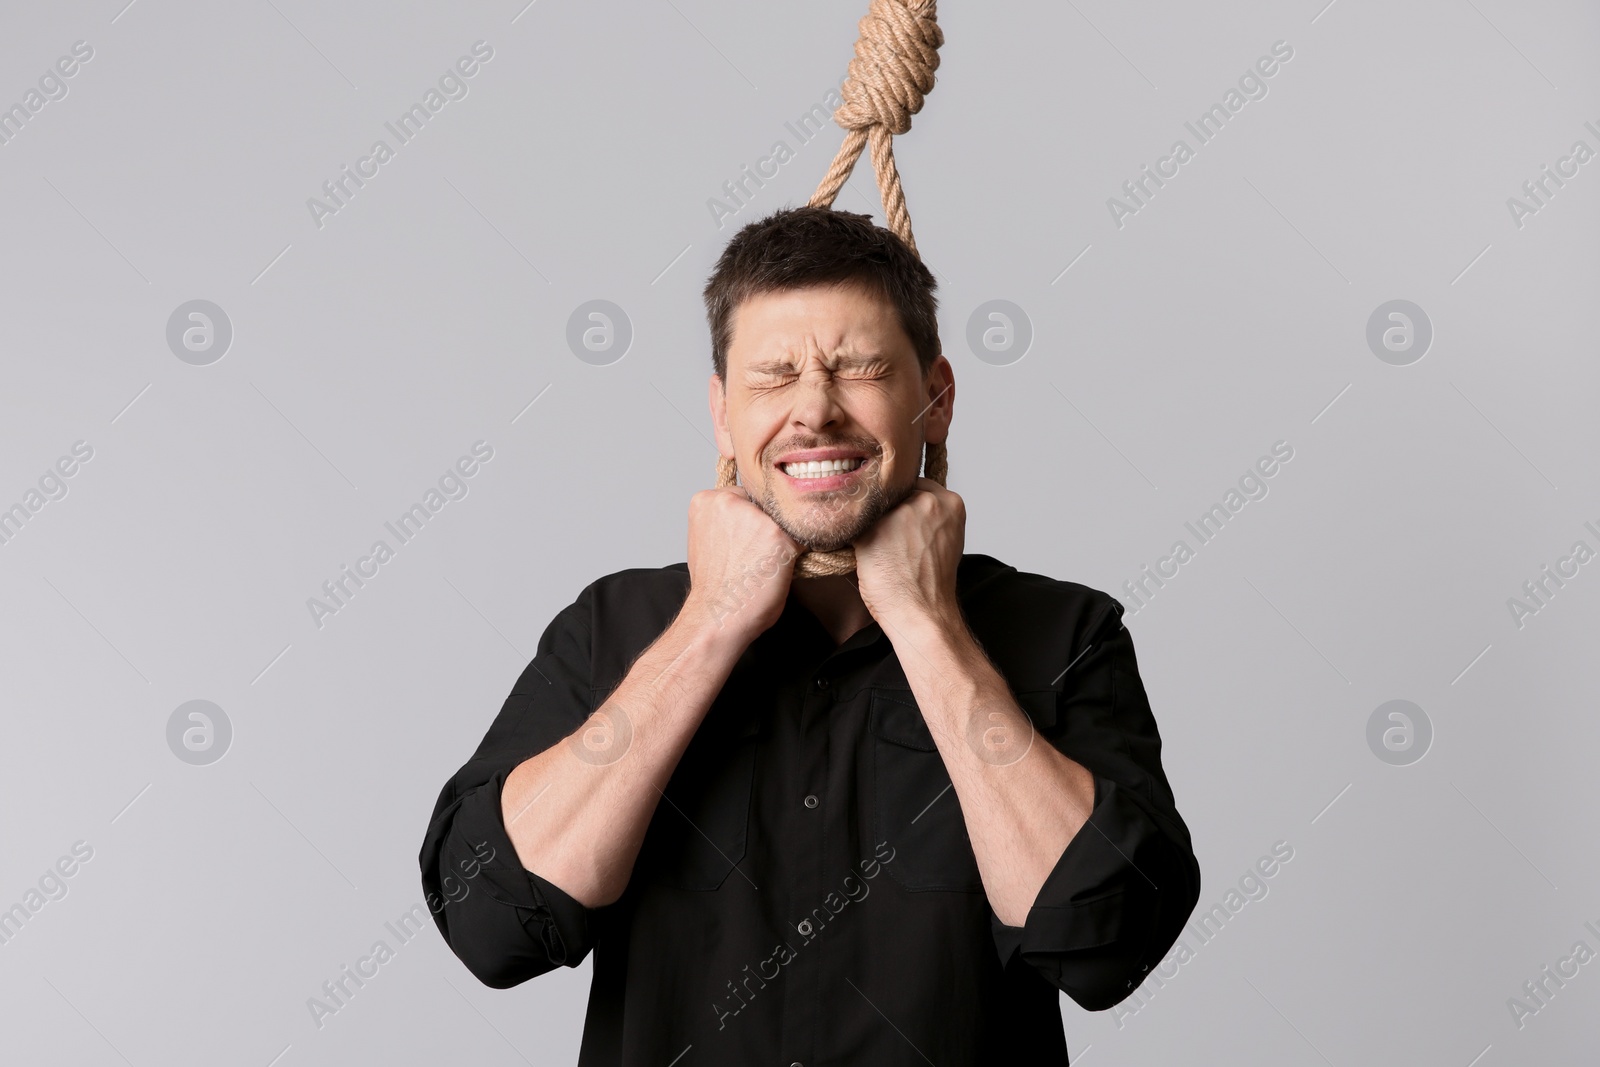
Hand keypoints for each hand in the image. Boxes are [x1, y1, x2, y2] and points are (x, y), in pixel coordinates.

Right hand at [681, 486, 801, 643]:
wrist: (718, 616)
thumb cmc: (715, 587)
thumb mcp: (709, 539)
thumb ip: (728, 520)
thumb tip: (755, 516)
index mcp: (707, 499)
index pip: (745, 496)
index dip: (752, 520)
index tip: (750, 541)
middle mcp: (729, 499)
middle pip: (766, 503)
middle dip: (768, 525)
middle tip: (759, 556)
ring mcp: (755, 515)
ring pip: (784, 519)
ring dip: (783, 538)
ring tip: (766, 565)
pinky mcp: (778, 534)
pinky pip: (800, 537)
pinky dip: (796, 553)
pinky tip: (779, 570)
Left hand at [852, 477, 965, 631]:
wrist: (923, 614)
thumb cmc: (931, 584)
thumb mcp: (943, 538)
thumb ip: (929, 516)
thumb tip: (903, 504)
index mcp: (950, 502)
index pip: (916, 485)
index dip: (904, 502)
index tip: (898, 518)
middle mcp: (926, 501)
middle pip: (893, 492)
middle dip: (887, 510)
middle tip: (887, 536)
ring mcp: (900, 513)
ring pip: (873, 506)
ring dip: (869, 523)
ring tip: (875, 547)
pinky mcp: (873, 529)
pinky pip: (853, 524)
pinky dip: (853, 537)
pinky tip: (860, 552)